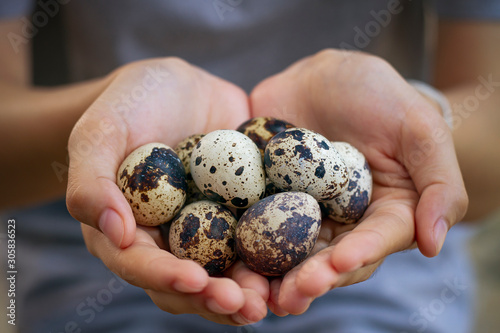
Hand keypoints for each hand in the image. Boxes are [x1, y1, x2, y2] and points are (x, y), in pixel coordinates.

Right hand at [67, 58, 267, 323]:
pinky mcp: (240, 211)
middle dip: (214, 298)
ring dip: (248, 290)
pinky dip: (274, 255)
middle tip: (245, 306)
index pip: (141, 264)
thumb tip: (114, 231)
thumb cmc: (129, 104)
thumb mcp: (101, 130)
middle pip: (188, 280)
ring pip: (225, 270)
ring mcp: (208, 227)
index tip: (194, 281)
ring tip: (272, 299)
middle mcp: (169, 238)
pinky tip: (297, 264)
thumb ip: (92, 179)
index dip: (165, 277)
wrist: (176, 87)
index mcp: (128, 229)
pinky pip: (257, 237)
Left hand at [250, 49, 467, 313]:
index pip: (374, 242)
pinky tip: (230, 261)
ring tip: (257, 292)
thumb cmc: (378, 96)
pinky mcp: (266, 202)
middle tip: (291, 293)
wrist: (321, 77)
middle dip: (311, 279)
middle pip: (328, 259)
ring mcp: (300, 215)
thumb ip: (438, 183)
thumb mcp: (418, 128)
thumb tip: (434, 244)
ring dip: (273, 276)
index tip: (339, 262)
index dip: (358, 255)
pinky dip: (243, 245)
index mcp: (383, 213)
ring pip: (288, 253)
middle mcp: (342, 223)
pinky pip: (254, 225)